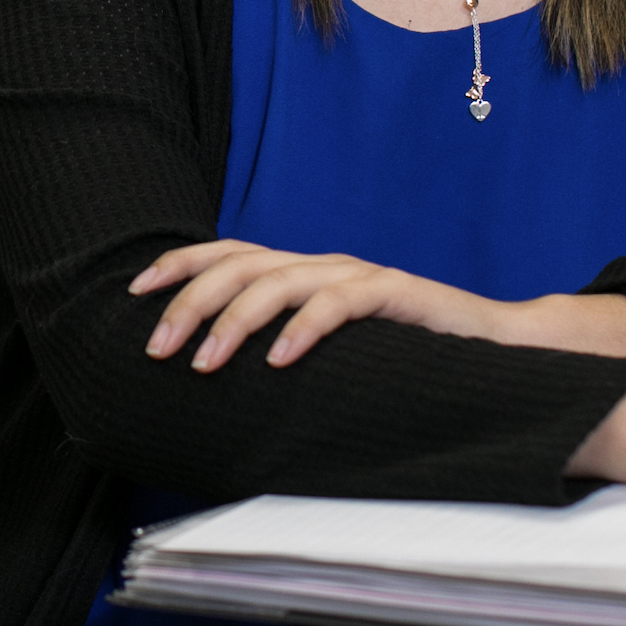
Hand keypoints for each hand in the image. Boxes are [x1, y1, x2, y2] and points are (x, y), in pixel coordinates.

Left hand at [130, 240, 625, 371]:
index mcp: (300, 271)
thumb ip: (281, 345)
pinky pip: (340, 305)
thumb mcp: (328, 351)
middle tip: (158, 348)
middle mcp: (322, 264)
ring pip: (280, 283)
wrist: (490, 347)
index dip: (179, 265)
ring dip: (234, 322)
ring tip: (204, 362)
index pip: (228, 253)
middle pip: (241, 266)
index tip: (135, 292)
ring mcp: (358, 276)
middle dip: (191, 304)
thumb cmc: (400, 354)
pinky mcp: (395, 294)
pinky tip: (278, 360)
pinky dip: (303, 329)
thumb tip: (209, 372)